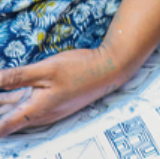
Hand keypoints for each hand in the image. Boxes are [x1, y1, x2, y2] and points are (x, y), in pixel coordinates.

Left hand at [0, 47, 128, 136]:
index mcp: (34, 111)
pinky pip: (21, 103)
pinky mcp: (48, 99)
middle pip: (3, 120)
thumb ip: (16, 77)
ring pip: (10, 110)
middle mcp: (37, 114)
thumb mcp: (46, 69)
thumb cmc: (80, 69)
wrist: (110, 69)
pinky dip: (7, 100)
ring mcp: (43, 108)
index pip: (1, 127)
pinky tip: (2, 92)